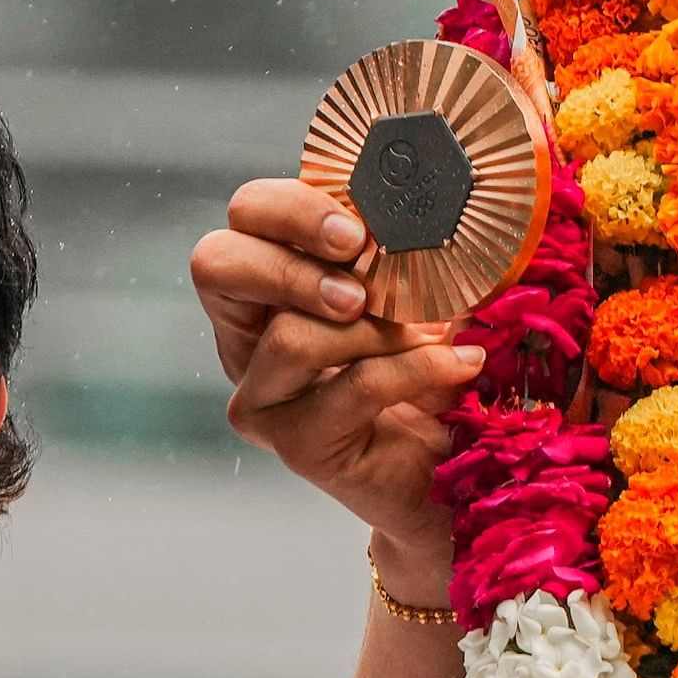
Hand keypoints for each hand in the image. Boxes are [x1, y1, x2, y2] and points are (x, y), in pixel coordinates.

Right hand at [191, 178, 485, 596]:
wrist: (454, 472)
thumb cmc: (431, 367)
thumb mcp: (412, 293)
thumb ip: (393, 251)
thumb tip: (416, 204)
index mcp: (268, 283)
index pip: (244, 218)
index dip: (290, 210)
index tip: (357, 231)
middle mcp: (246, 337)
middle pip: (218, 264)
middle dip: (293, 260)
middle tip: (362, 277)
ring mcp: (262, 396)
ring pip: (291, 336)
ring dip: (379, 328)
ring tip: (436, 331)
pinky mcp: (294, 444)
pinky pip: (352, 388)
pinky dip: (417, 368)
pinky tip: (460, 363)